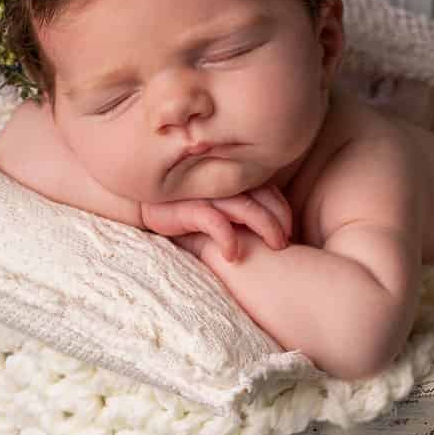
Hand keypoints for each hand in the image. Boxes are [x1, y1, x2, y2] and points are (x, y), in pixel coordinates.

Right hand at [139, 183, 291, 260]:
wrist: (142, 205)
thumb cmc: (186, 209)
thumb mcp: (219, 206)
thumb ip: (243, 206)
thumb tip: (277, 230)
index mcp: (232, 179)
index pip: (269, 190)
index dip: (283, 209)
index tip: (292, 230)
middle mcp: (222, 183)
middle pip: (262, 197)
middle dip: (279, 220)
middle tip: (287, 242)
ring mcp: (205, 194)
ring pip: (245, 207)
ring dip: (265, 227)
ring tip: (276, 247)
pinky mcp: (186, 209)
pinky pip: (214, 221)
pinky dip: (227, 237)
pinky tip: (233, 255)